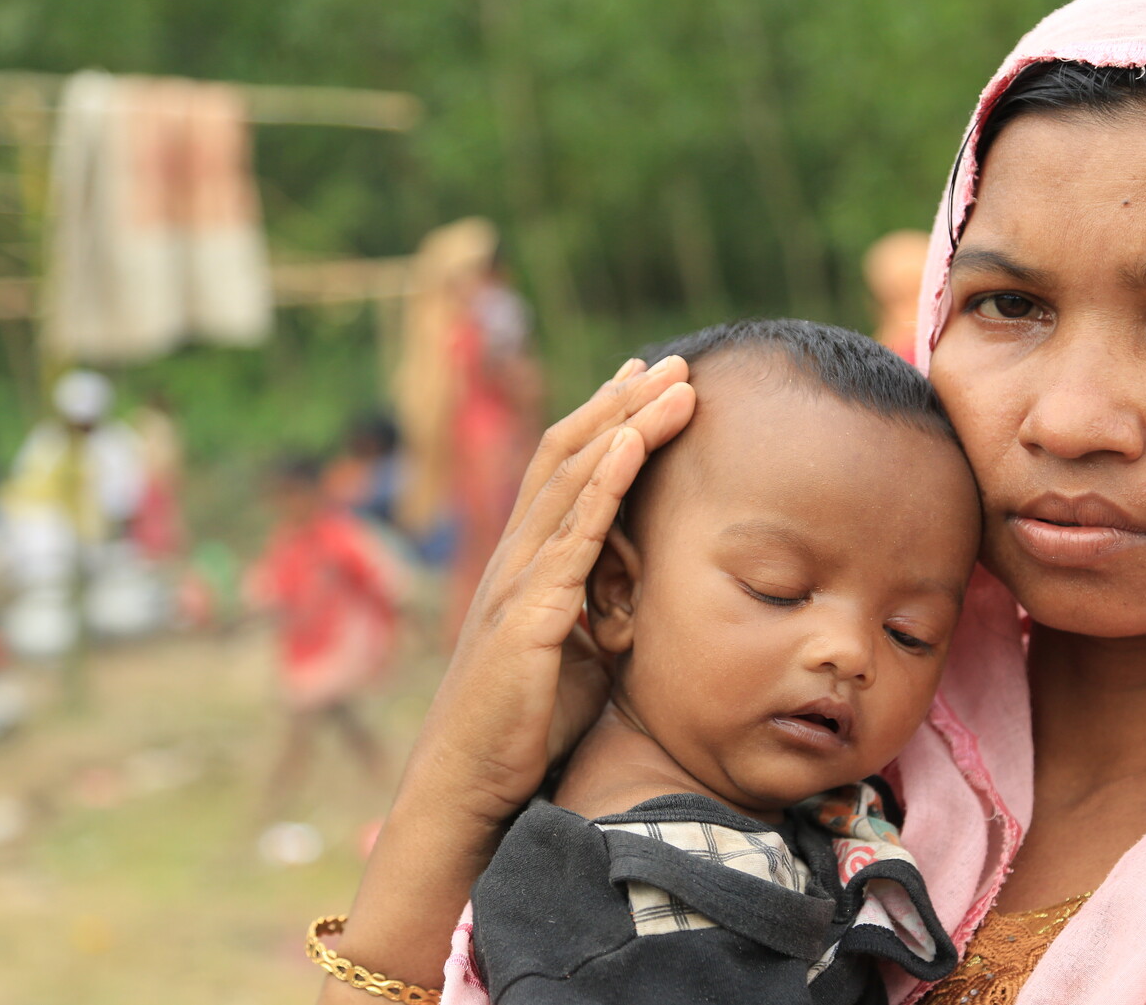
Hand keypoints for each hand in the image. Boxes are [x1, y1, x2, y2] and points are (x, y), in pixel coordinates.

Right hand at [417, 354, 694, 823]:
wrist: (472, 783)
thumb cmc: (524, 723)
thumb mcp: (575, 652)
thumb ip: (597, 609)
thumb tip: (640, 590)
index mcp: (527, 562)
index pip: (565, 471)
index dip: (606, 422)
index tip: (646, 384)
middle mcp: (517, 556)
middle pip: (569, 455)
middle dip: (622, 403)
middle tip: (671, 362)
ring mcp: (519, 580)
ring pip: (574, 479)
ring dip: (627, 424)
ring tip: (672, 384)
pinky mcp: (529, 615)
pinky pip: (573, 535)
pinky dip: (604, 483)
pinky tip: (634, 444)